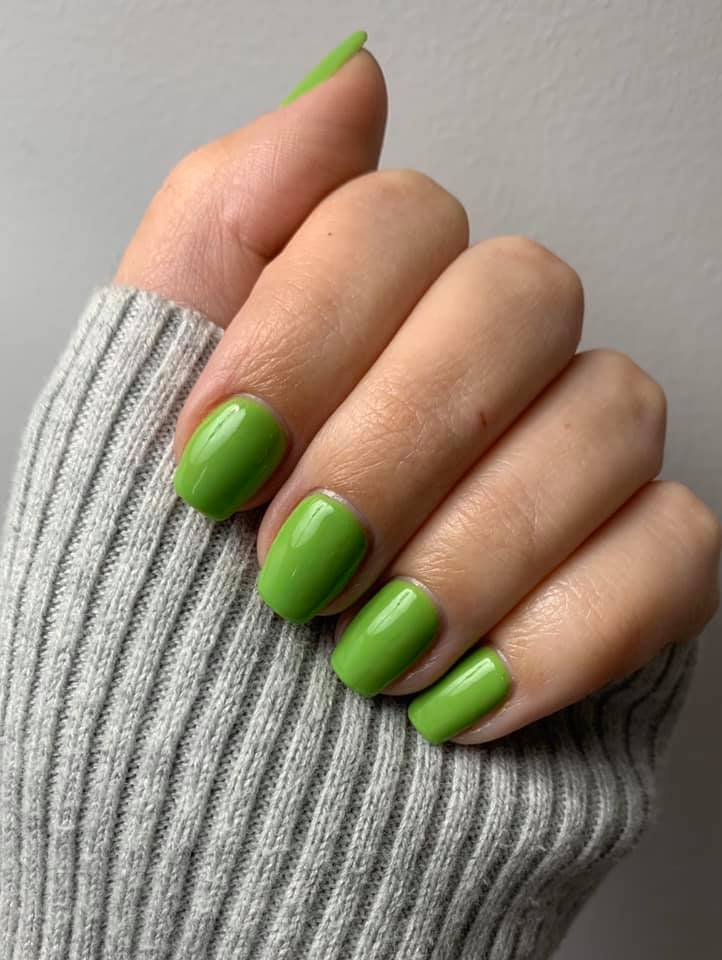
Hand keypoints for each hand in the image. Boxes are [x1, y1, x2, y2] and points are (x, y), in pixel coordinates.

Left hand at [115, 38, 719, 744]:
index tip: (214, 460)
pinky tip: (456, 699)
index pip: (392, 215)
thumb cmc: (155, 648)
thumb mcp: (128, 425)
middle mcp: (471, 380)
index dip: (303, 328)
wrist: (210, 838)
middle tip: (293, 563)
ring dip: (470, 551)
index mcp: (354, 330)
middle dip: (393, 441)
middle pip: (516, 295)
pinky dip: (560, 636)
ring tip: (361, 655)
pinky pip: (676, 549)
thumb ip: (217, 233)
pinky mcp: (629, 582)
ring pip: (612, 412)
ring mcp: (562, 475)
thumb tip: (349, 72)